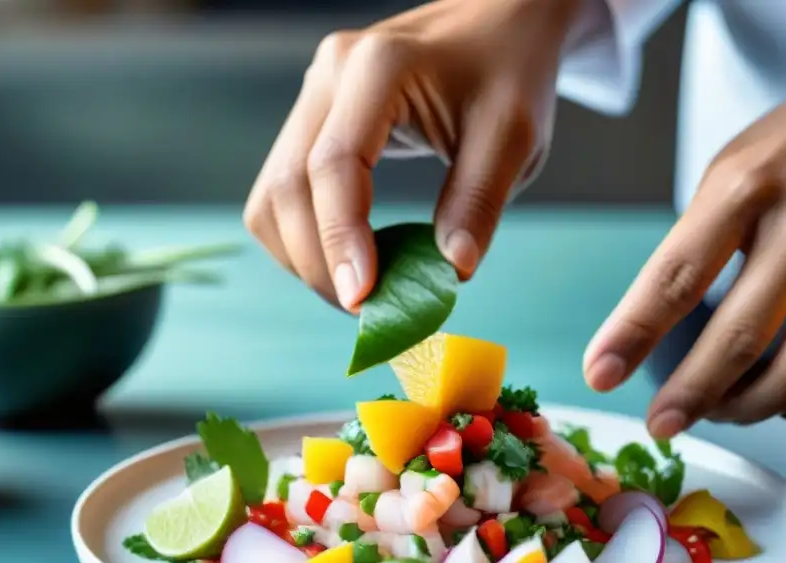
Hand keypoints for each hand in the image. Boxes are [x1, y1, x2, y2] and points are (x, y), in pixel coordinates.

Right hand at [244, 0, 583, 308]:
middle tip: (369, 311)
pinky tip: (351, 258)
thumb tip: (449, 274)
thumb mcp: (514, 135)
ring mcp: (313, 95)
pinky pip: (282, 192)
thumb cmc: (511, 72)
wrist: (498, 24)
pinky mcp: (312, 118)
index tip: (362, 301)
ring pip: (271, 196)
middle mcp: (329, 75)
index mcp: (379, 68)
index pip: (334, 166)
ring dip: (304, 256)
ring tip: (361, 290)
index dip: (341, 241)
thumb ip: (479, 201)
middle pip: (287, 188)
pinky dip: (306, 238)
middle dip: (319, 263)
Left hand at [584, 68, 785, 436]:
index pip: (677, 277)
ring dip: (750, 409)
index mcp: (748, 188)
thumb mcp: (733, 171)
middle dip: (690, 396)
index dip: (632, 335)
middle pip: (740, 339)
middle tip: (662, 425)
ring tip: (722, 412)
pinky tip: (783, 400)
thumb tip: (654, 330)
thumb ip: (697, 243)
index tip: (600, 375)